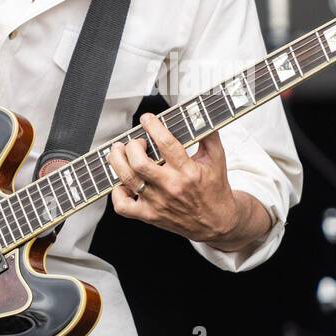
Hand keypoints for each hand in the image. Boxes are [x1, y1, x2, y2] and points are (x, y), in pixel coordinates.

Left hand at [107, 113, 239, 242]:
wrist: (217, 222)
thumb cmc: (215, 189)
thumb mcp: (217, 159)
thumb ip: (209, 135)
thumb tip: (199, 113)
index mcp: (188, 171)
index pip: (166, 143)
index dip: (153, 126)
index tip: (147, 119)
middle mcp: (171, 187)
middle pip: (139, 162)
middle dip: (132, 146)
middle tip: (135, 142)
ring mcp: (158, 202)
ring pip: (127, 179)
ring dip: (117, 161)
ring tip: (119, 152)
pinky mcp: (150, 215)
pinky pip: (123, 206)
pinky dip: (117, 192)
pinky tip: (123, 182)